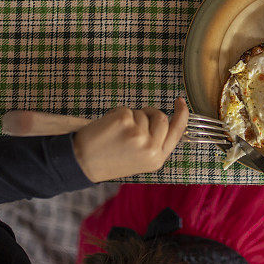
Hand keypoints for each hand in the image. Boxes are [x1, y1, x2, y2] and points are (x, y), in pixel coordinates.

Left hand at [72, 97, 188, 182]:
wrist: (82, 162)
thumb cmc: (109, 160)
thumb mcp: (140, 160)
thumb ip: (155, 143)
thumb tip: (164, 118)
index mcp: (157, 159)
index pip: (177, 132)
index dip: (182, 114)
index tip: (180, 101)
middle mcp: (151, 148)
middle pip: (161, 117)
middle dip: (149, 114)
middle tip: (134, 122)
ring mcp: (138, 134)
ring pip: (143, 112)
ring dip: (131, 117)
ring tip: (116, 133)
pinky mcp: (124, 121)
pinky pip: (127, 109)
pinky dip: (117, 114)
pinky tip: (108, 127)